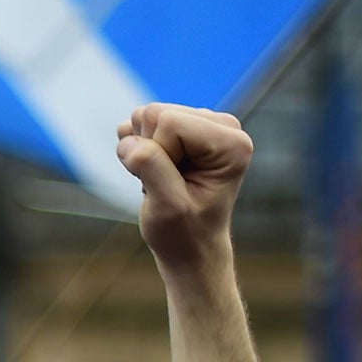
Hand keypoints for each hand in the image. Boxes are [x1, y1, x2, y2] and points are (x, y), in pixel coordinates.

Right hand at [114, 104, 252, 277]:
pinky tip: (156, 170)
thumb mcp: (167, 207)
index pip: (169, 122)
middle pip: (156, 113)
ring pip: (145, 115)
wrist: (189, 248)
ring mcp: (204, 123)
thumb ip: (151, 167)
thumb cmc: (183, 233)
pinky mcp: (185, 125)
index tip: (171, 186)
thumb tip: (130, 139)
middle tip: (163, 183)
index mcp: (232, 143)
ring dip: (142, 151)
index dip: (157, 156)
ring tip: (161, 179)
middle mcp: (224, 125)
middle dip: (148, 150)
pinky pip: (141, 121)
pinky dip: (138, 148)